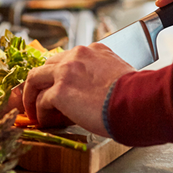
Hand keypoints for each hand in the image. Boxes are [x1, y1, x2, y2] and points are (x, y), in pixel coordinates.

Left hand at [8, 44, 134, 135]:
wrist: (140, 102)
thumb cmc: (138, 95)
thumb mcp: (121, 74)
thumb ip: (105, 75)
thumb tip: (102, 92)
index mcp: (94, 51)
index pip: (68, 59)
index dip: (60, 75)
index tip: (59, 88)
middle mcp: (77, 56)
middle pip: (47, 65)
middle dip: (41, 83)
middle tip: (39, 98)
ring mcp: (66, 72)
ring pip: (35, 79)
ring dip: (32, 96)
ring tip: (34, 111)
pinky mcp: (60, 91)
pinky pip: (41, 101)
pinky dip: (40, 113)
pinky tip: (45, 122)